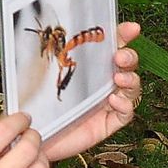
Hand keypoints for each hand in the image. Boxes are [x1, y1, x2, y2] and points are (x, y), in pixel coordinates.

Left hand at [44, 23, 143, 162]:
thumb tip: (44, 34)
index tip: (131, 28)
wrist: (34, 139)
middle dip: (129, 57)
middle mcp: (102, 82)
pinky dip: (125, 106)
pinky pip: (126, 113)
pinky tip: (114, 101)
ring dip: (131, 80)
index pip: (111, 46)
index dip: (123, 35)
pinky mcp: (108, 123)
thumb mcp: (40, 78)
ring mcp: (108, 103)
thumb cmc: (37, 108)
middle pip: (127, 65)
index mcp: (89, 67)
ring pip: (132, 87)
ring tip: (119, 78)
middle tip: (120, 57)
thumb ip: (48, 58)